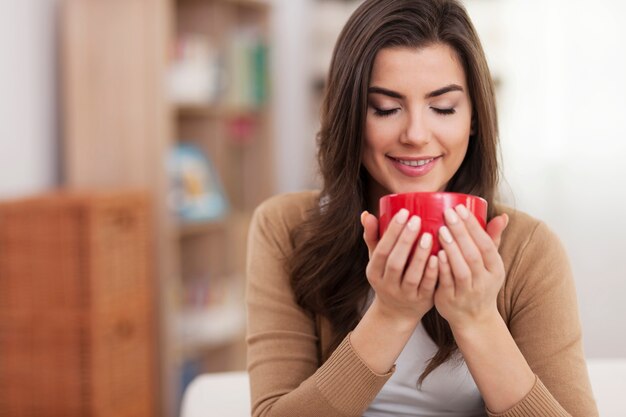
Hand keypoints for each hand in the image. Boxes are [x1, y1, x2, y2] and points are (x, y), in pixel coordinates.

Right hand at [361, 209, 438, 326]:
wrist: (396, 312)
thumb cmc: (388, 276)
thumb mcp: (377, 260)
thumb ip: (373, 237)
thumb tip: (367, 214)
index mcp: (374, 272)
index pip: (381, 251)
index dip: (392, 232)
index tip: (404, 213)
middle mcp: (387, 285)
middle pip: (395, 262)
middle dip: (405, 240)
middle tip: (417, 220)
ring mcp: (405, 295)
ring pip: (412, 276)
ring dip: (420, 256)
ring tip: (429, 235)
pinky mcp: (421, 301)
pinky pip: (427, 287)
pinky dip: (433, 272)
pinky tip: (440, 257)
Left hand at [433, 205, 508, 329]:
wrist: (473, 319)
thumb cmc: (480, 283)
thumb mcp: (490, 264)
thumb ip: (491, 239)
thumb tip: (502, 216)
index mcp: (495, 269)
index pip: (486, 244)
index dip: (473, 226)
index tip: (460, 208)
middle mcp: (484, 281)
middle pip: (473, 254)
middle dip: (461, 232)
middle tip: (448, 213)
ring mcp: (468, 292)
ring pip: (461, 269)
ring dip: (452, 249)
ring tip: (441, 230)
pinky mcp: (451, 300)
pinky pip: (447, 282)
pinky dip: (442, 268)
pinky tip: (435, 254)